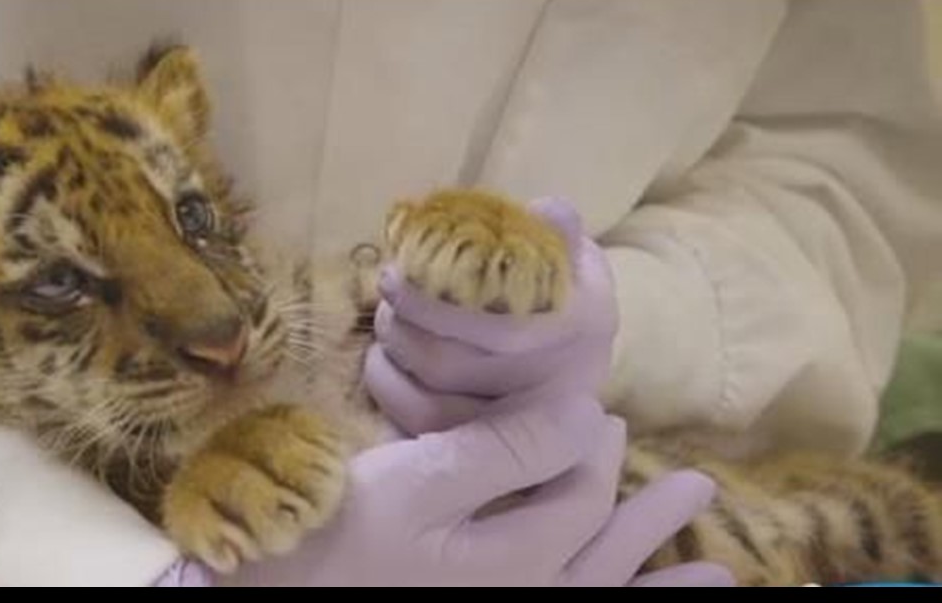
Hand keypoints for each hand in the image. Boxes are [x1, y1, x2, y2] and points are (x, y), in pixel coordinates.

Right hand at [204, 387, 728, 586]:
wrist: (272, 599)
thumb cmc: (335, 536)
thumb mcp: (419, 481)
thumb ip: (507, 448)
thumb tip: (587, 410)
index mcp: (518, 559)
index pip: (582, 489)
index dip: (592, 440)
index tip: (596, 409)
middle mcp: (528, 599)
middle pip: (607, 549)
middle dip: (654, 518)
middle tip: (697, 487)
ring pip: (601, 595)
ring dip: (659, 582)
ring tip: (721, 581)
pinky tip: (621, 594)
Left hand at [366, 197, 617, 434]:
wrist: (576, 359)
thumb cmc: (562, 293)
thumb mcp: (571, 255)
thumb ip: (557, 231)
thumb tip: (546, 211)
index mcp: (587, 328)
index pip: (501, 328)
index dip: (435, 303)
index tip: (398, 269)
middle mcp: (561, 388)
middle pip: (452, 365)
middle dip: (404, 321)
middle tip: (388, 288)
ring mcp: (524, 434)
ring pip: (430, 400)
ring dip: (394, 349)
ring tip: (388, 318)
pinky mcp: (485, 455)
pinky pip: (417, 425)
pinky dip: (387, 385)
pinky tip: (384, 357)